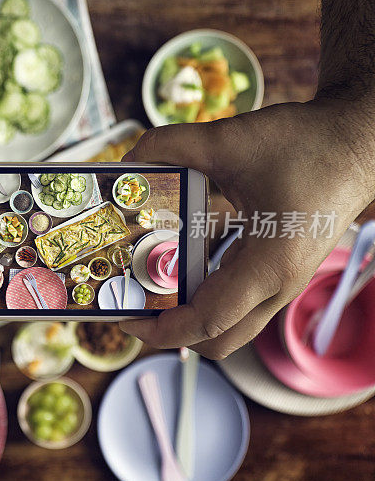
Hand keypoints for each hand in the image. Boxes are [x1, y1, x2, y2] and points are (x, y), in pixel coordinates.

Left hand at [119, 99, 374, 358]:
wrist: (356, 141)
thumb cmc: (308, 144)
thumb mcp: (231, 140)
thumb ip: (173, 145)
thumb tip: (130, 158)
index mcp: (270, 267)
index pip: (207, 322)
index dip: (162, 330)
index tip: (128, 320)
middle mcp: (279, 286)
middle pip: (218, 340)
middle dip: (171, 332)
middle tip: (136, 304)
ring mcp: (283, 283)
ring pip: (228, 324)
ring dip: (187, 314)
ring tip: (148, 285)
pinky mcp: (280, 270)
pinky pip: (236, 299)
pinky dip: (203, 293)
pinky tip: (176, 262)